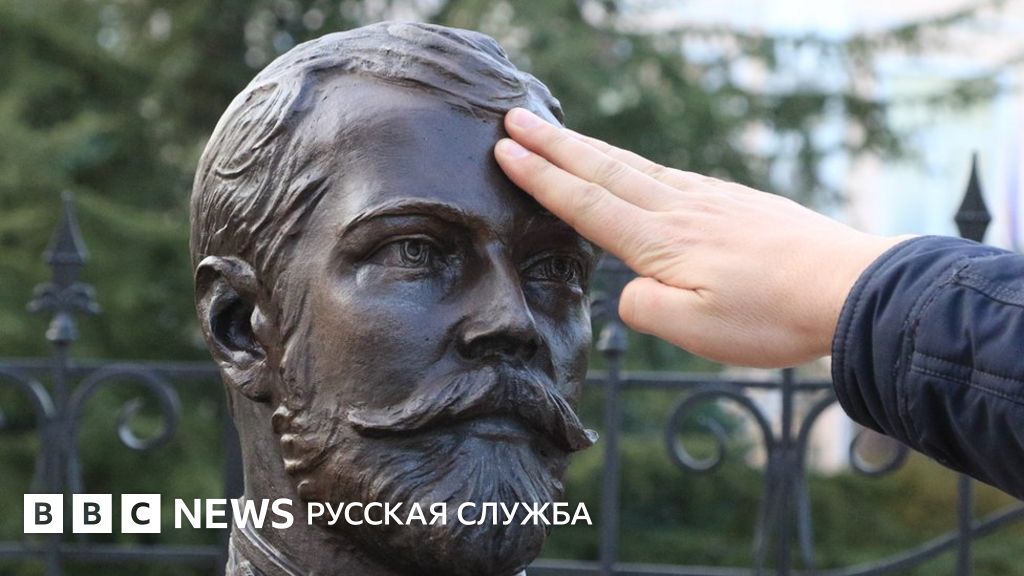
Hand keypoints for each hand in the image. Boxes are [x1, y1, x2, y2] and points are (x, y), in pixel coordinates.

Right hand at [494, 108, 905, 367]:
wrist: (848, 286)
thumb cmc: (769, 316)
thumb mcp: (694, 331)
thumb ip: (644, 307)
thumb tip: (630, 289)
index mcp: (659, 242)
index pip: (586, 203)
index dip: (542, 178)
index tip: (506, 149)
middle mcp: (678, 210)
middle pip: (603, 169)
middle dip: (554, 145)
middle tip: (515, 118)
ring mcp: (710, 200)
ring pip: (636, 167)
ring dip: (592, 148)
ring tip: (563, 133)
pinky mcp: (736, 203)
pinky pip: (673, 175)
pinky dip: (640, 164)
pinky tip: (641, 167)